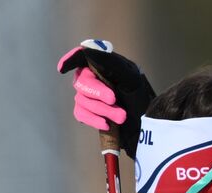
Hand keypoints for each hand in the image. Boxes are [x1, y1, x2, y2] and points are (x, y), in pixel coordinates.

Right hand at [57, 39, 154, 156]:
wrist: (148, 126)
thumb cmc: (141, 97)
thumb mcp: (130, 76)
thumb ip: (109, 61)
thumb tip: (86, 47)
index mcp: (103, 65)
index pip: (81, 56)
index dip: (70, 60)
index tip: (62, 68)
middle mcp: (93, 78)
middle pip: (81, 81)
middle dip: (98, 93)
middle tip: (114, 100)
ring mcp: (90, 96)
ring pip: (81, 100)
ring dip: (103, 109)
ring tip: (122, 116)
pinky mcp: (90, 113)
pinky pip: (81, 114)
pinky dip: (93, 120)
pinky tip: (107, 124)